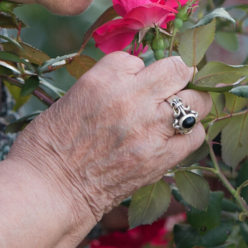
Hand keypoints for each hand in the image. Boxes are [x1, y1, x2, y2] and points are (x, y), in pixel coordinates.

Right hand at [7, 52, 210, 224]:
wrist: (49, 189)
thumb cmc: (52, 143)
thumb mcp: (76, 95)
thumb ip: (112, 83)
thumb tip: (140, 78)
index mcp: (105, 78)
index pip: (139, 58)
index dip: (140, 71)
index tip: (139, 81)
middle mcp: (132, 97)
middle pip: (179, 70)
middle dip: (178, 77)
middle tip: (172, 88)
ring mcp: (150, 128)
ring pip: (197, 101)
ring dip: (191, 104)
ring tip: (178, 113)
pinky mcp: (161, 158)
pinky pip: (195, 135)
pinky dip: (189, 133)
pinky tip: (174, 137)